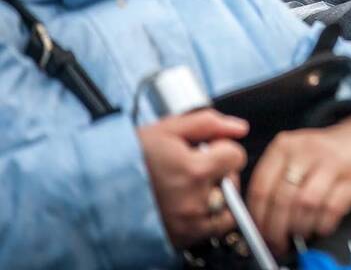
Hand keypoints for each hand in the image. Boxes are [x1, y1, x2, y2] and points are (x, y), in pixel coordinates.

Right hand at [138, 110, 248, 248]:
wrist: (98, 191)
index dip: (221, 149)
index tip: (204, 151)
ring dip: (216, 194)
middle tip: (191, 169)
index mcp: (194, 170)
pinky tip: (190, 204)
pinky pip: (215, 228)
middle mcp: (195, 201)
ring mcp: (190, 224)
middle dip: (218, 172)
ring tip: (190, 187)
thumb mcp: (166, 130)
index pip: (235, 156)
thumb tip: (239, 127)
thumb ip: (208, 123)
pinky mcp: (183, 239)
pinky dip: (209, 217)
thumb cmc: (129, 159)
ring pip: (227, 206)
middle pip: (232, 181)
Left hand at [246, 113, 350, 256]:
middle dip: (277, 229)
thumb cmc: (328, 156)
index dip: (258, 218)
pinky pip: (333, 208)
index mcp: (286, 146)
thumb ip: (275, 183)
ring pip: (306, 204)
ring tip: (301, 234)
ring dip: (300, 227)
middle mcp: (309, 150)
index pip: (262, 187)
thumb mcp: (297, 157)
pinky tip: (322, 226)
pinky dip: (324, 224)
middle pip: (283, 199)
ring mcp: (335, 162)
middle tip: (278, 243)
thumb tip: (257, 222)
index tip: (259, 234)